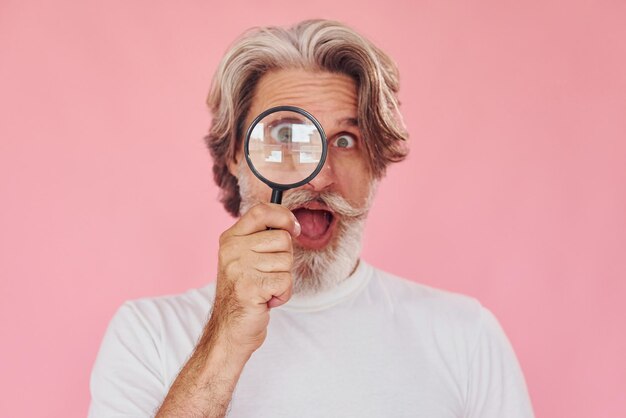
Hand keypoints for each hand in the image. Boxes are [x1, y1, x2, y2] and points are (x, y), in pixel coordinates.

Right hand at [208, 202, 300, 357]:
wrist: (229, 331)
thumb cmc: (244, 294)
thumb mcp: (246, 259)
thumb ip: (262, 239)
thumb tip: (290, 223)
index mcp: (230, 238)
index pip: (261, 211)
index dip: (284, 216)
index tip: (294, 228)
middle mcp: (232, 249)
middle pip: (282, 238)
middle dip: (285, 260)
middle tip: (267, 276)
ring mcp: (239, 267)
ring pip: (287, 261)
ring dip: (283, 280)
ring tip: (265, 289)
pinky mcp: (249, 286)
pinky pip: (285, 281)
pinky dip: (283, 294)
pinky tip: (266, 301)